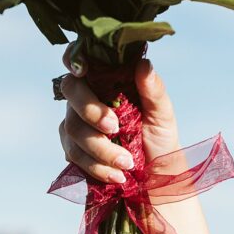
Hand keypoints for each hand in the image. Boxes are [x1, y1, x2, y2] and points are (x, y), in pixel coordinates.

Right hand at [57, 46, 179, 182]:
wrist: (155, 177)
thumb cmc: (159, 137)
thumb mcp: (162, 114)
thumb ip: (153, 90)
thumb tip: (144, 64)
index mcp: (106, 79)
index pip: (80, 57)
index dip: (74, 57)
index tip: (83, 70)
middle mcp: (86, 96)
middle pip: (71, 89)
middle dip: (91, 110)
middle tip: (115, 128)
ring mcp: (75, 122)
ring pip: (72, 127)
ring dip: (100, 148)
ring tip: (127, 164)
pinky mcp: (72, 149)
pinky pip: (74, 154)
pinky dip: (97, 166)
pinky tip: (116, 175)